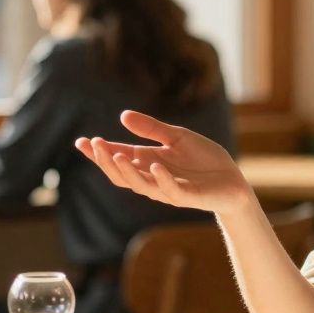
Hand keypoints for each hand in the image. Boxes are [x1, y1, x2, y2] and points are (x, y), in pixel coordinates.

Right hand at [75, 110, 255, 215]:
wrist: (232, 180)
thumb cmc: (204, 160)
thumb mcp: (177, 136)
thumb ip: (151, 129)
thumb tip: (122, 116)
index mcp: (148, 162)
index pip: (118, 158)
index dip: (99, 152)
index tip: (81, 141)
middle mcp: (153, 178)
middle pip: (122, 174)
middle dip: (105, 161)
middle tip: (93, 145)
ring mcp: (168, 188)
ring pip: (140, 184)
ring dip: (127, 171)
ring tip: (115, 155)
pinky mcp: (188, 196)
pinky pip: (171, 190)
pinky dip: (161, 179)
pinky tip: (154, 166)